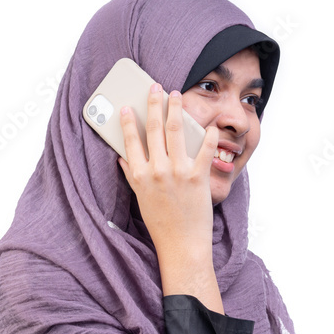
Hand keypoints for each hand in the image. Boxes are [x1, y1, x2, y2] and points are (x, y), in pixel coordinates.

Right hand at [117, 82, 219, 260]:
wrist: (182, 245)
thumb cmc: (161, 224)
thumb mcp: (141, 199)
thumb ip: (132, 176)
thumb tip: (122, 158)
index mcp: (140, 175)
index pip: (131, 141)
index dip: (129, 121)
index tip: (128, 106)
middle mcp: (157, 170)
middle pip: (154, 129)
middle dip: (154, 104)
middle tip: (155, 88)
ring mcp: (178, 172)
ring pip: (175, 132)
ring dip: (176, 109)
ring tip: (176, 95)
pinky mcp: (198, 177)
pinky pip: (205, 150)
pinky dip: (209, 136)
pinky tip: (211, 125)